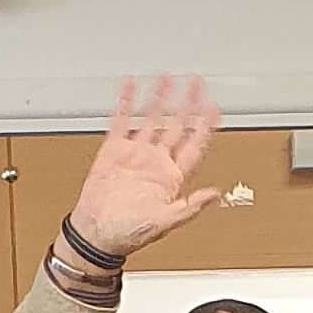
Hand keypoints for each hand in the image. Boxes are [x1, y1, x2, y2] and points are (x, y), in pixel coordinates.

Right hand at [68, 75, 224, 259]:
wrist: (96, 233)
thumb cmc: (128, 233)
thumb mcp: (165, 223)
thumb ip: (191, 207)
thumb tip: (216, 196)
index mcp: (171, 178)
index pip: (194, 145)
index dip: (206, 127)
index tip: (215, 108)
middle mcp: (156, 162)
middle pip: (177, 126)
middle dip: (188, 104)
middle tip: (196, 83)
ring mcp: (136, 154)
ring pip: (152, 119)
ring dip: (160, 99)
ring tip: (167, 79)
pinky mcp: (113, 150)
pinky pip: (121, 121)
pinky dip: (126, 103)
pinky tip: (131, 87)